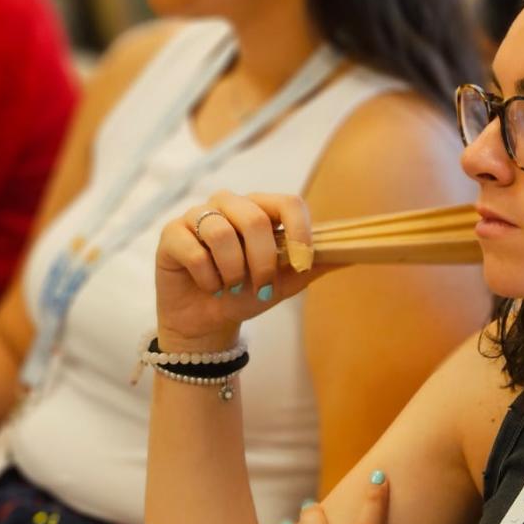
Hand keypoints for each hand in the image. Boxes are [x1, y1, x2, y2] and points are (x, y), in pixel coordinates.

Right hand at [155, 191, 337, 351]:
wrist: (207, 321)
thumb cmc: (247, 294)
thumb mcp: (286, 283)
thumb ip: (313, 266)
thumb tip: (352, 254)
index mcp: (261, 210)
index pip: (288, 202)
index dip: (299, 230)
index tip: (302, 263)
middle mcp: (230, 204)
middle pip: (254, 218)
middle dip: (262, 261)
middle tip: (261, 287)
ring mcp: (198, 215)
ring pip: (221, 232)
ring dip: (233, 271)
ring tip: (232, 287)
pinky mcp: (171, 233)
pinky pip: (194, 250)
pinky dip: (207, 277)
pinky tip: (209, 286)